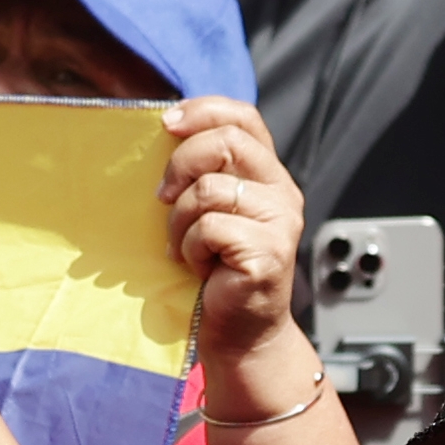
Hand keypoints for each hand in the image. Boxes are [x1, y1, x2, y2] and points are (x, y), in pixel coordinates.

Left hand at [161, 97, 303, 355]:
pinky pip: (210, 228)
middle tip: (162, 197)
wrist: (238, 333)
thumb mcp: (206, 213)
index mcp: (268, 174)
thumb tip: (162, 136)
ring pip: (210, 189)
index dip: (204, 110)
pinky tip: (198, 268)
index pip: (245, 118)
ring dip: (180, 220)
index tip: (166, 123)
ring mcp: (280, 222)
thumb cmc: (214, 273)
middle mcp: (282, 192)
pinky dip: (190, 248)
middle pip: (227, 142)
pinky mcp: (268, 252)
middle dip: (181, 163)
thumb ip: (200, 176)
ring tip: (183, 246)